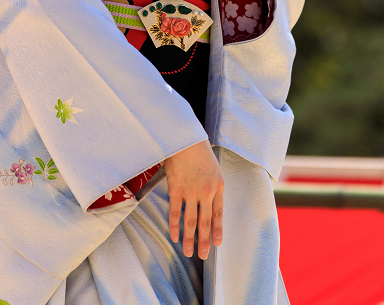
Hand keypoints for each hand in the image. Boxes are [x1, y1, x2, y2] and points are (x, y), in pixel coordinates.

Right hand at [164, 140, 223, 259]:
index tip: (216, 243)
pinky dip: (175, 225)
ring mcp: (191, 192)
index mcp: (218, 186)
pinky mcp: (176, 189)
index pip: (218, 214)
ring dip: (190, 238)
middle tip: (202, 255)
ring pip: (191, 221)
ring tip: (188, 251)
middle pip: (205, 222)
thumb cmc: (199, 150)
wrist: (185, 138)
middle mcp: (206, 192)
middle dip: (204, 241)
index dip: (217, 230)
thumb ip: (213, 185)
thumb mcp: (213, 168)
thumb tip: (210, 201)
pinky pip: (175, 212)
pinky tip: (175, 236)